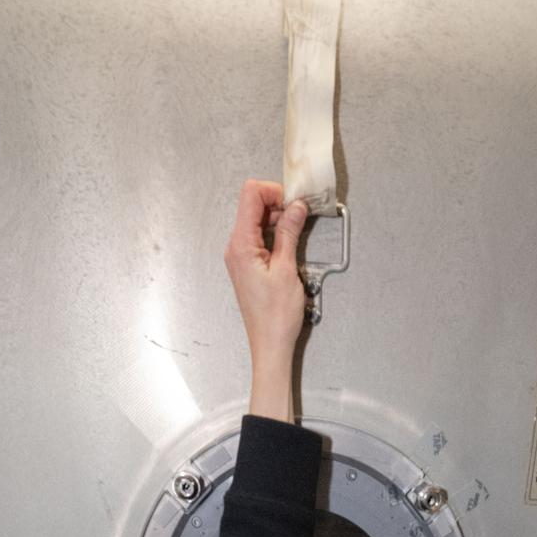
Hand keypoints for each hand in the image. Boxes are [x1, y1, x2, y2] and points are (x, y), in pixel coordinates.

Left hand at [224, 180, 307, 419]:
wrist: (270, 345)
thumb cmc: (275, 317)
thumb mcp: (287, 269)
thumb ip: (289, 233)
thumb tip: (296, 207)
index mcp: (240, 245)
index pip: (250, 195)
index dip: (274, 192)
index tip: (294, 202)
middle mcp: (235, 247)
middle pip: (252, 205)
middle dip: (278, 204)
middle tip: (301, 215)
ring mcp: (240, 256)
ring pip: (256, 220)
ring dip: (278, 219)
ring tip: (298, 232)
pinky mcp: (247, 265)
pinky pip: (258, 237)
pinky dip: (275, 233)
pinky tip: (289, 243)